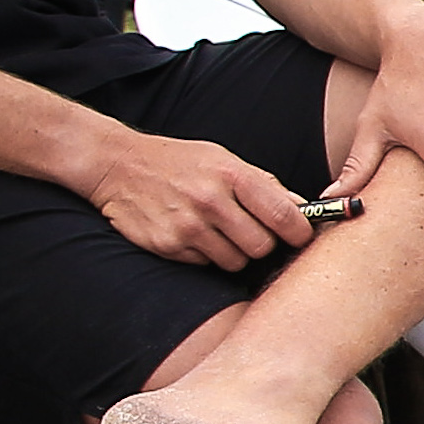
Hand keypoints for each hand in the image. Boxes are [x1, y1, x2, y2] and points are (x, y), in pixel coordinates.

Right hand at [86, 130, 317, 273]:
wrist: (119, 165)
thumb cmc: (180, 162)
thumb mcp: (224, 159)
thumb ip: (264, 185)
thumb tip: (304, 208)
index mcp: (232, 175)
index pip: (284, 216)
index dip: (300, 232)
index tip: (299, 235)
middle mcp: (211, 201)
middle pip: (262, 246)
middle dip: (261, 243)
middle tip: (248, 230)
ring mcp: (188, 226)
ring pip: (235, 261)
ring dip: (232, 252)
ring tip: (216, 230)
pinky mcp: (168, 245)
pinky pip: (205, 264)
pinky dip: (204, 255)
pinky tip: (191, 232)